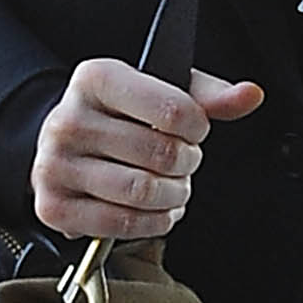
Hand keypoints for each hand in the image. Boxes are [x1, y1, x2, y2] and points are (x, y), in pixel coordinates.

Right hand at [31, 59, 264, 241]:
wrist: (67, 148)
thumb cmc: (122, 117)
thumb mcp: (162, 92)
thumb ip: (209, 96)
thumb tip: (250, 95)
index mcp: (95, 78)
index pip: (173, 110)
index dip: (198, 127)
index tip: (193, 131)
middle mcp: (67, 120)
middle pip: (161, 155)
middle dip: (187, 165)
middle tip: (183, 163)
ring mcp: (54, 165)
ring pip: (142, 192)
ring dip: (173, 196)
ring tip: (171, 187)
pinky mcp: (53, 207)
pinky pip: (120, 225)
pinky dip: (151, 223)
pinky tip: (154, 210)